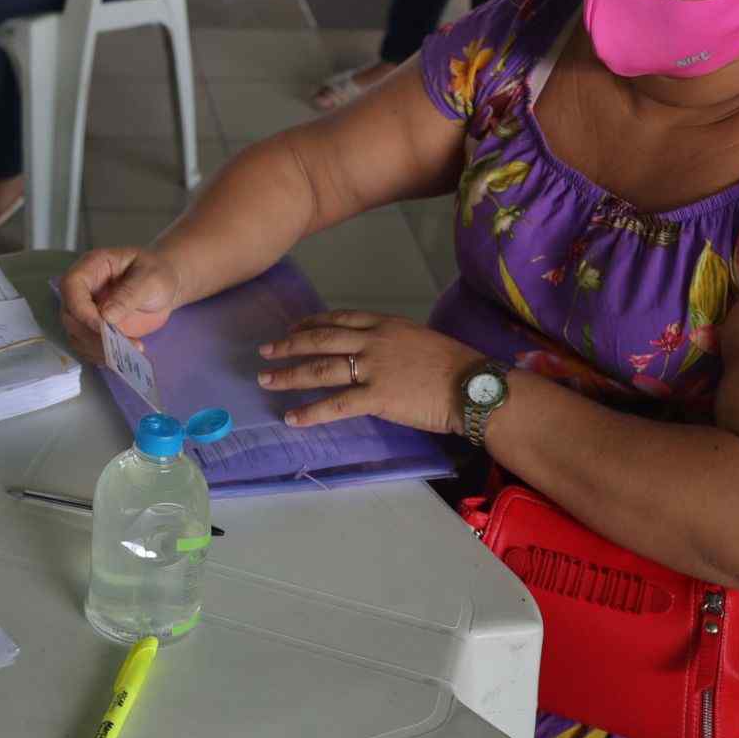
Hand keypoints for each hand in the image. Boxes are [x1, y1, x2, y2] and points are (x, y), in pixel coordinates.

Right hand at [59, 245, 184, 360]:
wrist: (165, 286)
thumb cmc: (158, 274)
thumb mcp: (150, 279)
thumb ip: (129, 294)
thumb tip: (106, 316)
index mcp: (91, 267)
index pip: (71, 286)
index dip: (81, 308)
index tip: (102, 325)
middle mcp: (83, 290)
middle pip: (70, 315)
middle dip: (92, 334)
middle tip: (121, 346)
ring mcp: (86, 311)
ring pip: (76, 334)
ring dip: (98, 348)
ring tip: (128, 352)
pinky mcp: (94, 329)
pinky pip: (88, 346)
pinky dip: (102, 355)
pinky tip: (124, 357)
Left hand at [254, 311, 484, 434]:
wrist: (473, 384)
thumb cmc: (454, 364)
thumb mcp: (419, 338)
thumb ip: (392, 340)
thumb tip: (375, 349)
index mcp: (384, 324)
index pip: (338, 319)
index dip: (311, 323)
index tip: (293, 328)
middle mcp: (373, 340)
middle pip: (320, 340)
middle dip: (288, 345)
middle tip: (265, 352)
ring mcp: (372, 368)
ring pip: (320, 369)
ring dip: (289, 375)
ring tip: (266, 381)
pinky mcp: (377, 397)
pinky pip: (336, 404)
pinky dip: (311, 412)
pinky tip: (293, 418)